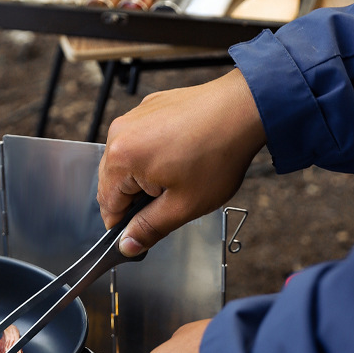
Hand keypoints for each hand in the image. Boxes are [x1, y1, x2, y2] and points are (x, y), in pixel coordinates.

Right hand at [98, 68, 265, 255]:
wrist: (246, 109)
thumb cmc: (218, 154)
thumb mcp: (183, 205)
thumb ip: (149, 228)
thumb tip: (127, 246)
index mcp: (121, 158)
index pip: (107, 204)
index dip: (124, 224)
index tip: (142, 230)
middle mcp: (120, 132)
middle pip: (113, 180)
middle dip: (136, 197)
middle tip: (169, 201)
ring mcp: (135, 115)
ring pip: (127, 159)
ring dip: (145, 174)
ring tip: (179, 175)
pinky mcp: (151, 106)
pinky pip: (141, 138)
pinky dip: (154, 152)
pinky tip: (182, 155)